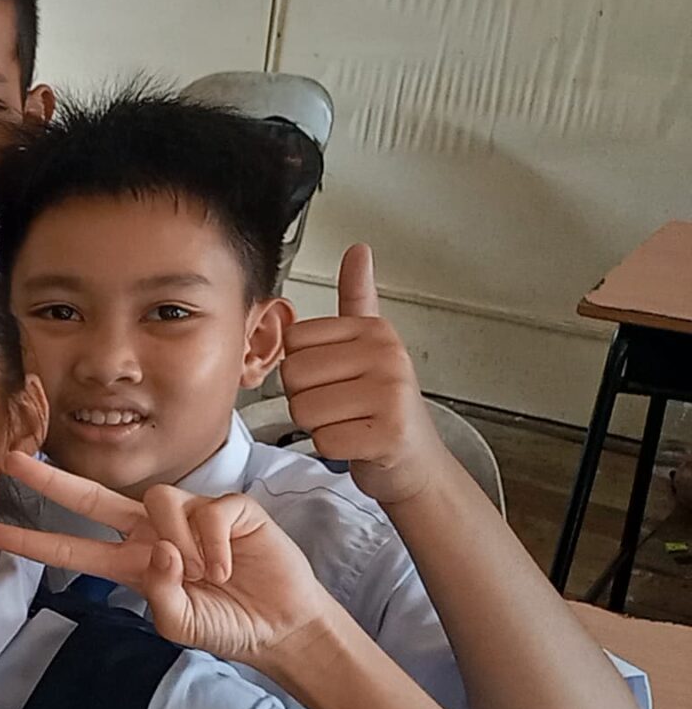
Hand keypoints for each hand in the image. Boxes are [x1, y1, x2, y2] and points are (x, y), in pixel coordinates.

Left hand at [0, 451, 338, 668]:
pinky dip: (213, 542)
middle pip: (92, 498)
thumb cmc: (227, 624)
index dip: (33, 540)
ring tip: (206, 574)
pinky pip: (205, 510)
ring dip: (178, 541)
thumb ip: (161, 596)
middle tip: (12, 459)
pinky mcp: (227, 507)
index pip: (73, 549)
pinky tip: (227, 567)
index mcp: (132, 563)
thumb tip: (161, 553)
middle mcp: (152, 533)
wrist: (279, 625)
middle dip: (51, 479)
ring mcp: (188, 516)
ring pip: (156, 500)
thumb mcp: (181, 625)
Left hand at [280, 245, 447, 505]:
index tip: (336, 379)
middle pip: (294, 375)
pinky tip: (357, 442)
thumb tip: (358, 249)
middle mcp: (387, 355)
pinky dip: (332, 448)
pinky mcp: (388, 433)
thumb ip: (358, 299)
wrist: (415, 460)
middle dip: (306, 398)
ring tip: (350, 422)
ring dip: (319, 425)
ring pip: (304, 409)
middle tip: (341, 406)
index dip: (303, 368)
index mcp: (374, 331)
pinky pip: (323, 440)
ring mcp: (391, 394)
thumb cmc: (382, 405)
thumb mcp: (371, 345)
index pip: (294, 341)